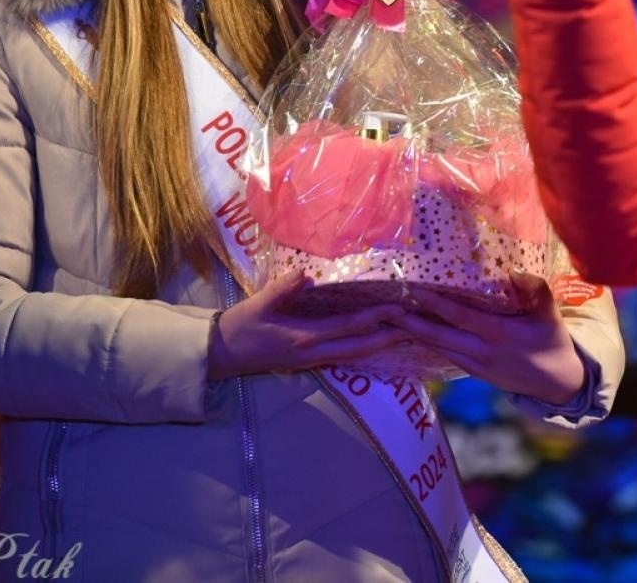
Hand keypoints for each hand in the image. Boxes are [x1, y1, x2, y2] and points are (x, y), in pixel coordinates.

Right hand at [207, 268, 407, 380]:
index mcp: (304, 338)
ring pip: (354, 355)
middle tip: (416, 326)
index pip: (349, 327)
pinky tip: (374, 341)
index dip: (376, 317)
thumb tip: (305, 275)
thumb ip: (281, 289)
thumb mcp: (257, 304)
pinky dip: (362, 348)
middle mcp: (314, 353)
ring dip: (379, 344)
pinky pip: (343, 355)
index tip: (399, 307)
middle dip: (389, 337)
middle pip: (360, 347)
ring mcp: (312, 360)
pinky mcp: (308, 360)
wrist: (221, 355)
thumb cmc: (240, 327)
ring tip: (403, 333)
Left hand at [388, 272, 586, 405]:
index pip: (461, 317)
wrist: (558, 384)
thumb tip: (514, 270)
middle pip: (440, 337)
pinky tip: (417, 335)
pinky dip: (430, 345)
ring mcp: (478, 365)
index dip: (436, 305)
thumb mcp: (551, 315)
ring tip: (395, 320)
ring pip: (440, 349)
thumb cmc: (554, 344)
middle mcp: (483, 352)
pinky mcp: (477, 374)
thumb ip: (536, 291)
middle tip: (389, 309)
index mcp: (499, 334)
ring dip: (417, 335)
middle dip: (413, 323)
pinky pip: (448, 357)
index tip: (415, 291)